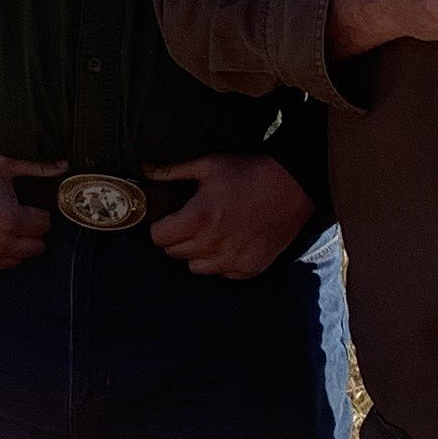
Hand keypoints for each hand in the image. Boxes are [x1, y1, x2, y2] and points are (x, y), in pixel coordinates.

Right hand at [0, 150, 63, 279]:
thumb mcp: (0, 165)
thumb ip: (36, 168)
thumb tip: (65, 165)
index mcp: (11, 220)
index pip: (44, 226)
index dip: (37, 213)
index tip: (24, 205)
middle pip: (35, 248)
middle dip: (30, 232)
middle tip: (14, 217)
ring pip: (15, 262)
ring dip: (13, 247)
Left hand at [145, 153, 314, 280]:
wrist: (293, 186)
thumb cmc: (248, 173)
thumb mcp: (209, 165)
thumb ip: (173, 170)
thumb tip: (144, 169)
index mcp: (198, 219)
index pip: (159, 238)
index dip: (161, 227)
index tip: (171, 219)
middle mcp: (213, 244)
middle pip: (175, 253)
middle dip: (178, 238)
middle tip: (193, 222)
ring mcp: (232, 259)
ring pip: (196, 267)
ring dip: (197, 252)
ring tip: (211, 232)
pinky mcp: (249, 268)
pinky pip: (222, 273)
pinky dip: (221, 261)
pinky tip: (231, 242)